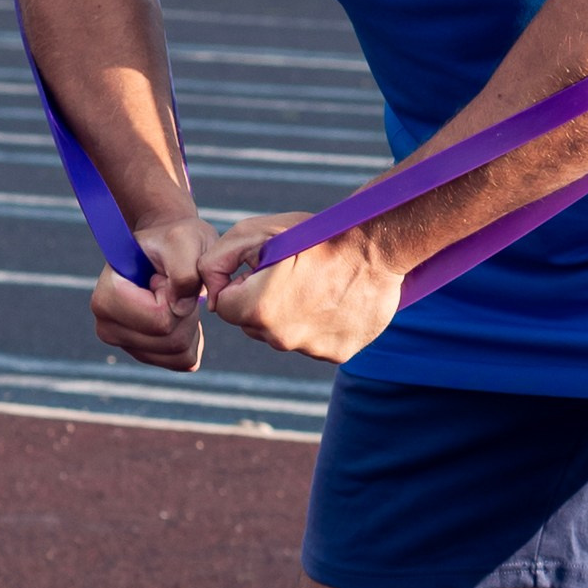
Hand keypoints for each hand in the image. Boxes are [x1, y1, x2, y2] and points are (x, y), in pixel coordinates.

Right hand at [91, 203, 215, 370]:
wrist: (167, 246)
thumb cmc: (174, 239)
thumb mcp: (185, 241)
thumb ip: (184, 272)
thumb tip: (179, 308)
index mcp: (106, 298)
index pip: (159, 319)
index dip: (174, 297)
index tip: (162, 276)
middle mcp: (107, 327)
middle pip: (170, 340)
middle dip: (184, 312)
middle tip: (172, 285)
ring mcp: (124, 344)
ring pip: (178, 354)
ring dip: (189, 324)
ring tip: (175, 296)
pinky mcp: (143, 354)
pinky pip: (182, 361)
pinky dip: (192, 338)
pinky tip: (180, 313)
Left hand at [201, 214, 402, 363]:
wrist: (376, 247)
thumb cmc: (314, 234)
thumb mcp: (255, 232)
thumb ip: (216, 261)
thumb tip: (210, 294)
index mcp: (257, 309)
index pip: (226, 306)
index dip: (241, 284)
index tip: (264, 269)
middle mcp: (281, 338)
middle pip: (254, 326)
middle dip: (263, 303)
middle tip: (293, 275)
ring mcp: (311, 349)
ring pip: (285, 336)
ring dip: (292, 316)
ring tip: (317, 286)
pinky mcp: (337, 354)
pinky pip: (315, 343)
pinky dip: (320, 326)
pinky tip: (335, 301)